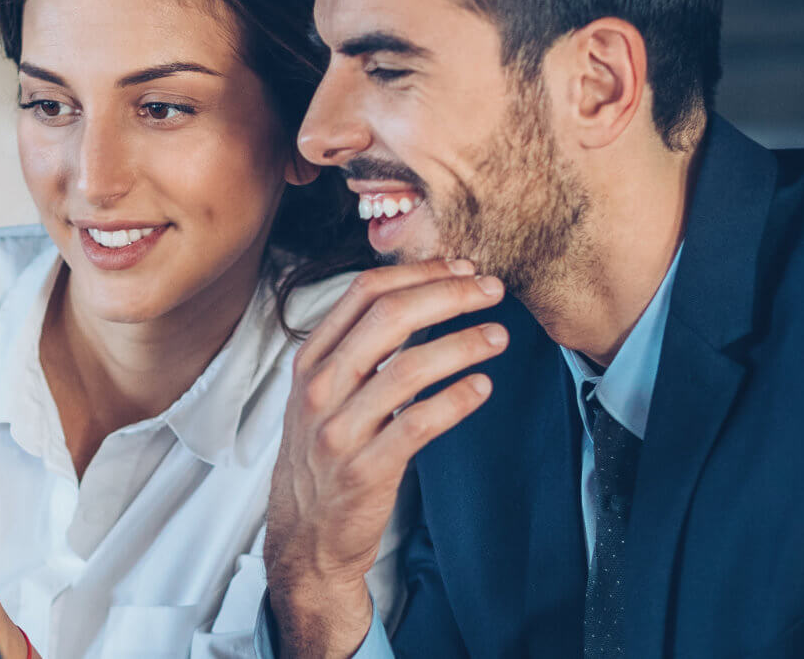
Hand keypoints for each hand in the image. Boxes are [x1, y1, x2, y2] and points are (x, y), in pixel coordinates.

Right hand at [265, 260, 506, 658]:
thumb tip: (419, 296)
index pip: (364, 293)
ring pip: (409, 368)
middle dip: (449, 295)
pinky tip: (482, 388)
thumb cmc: (323, 457)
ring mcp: (340, 429)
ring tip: (498, 337)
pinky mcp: (366, 469)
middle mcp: (320, 388)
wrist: (305, 536)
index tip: (461, 268)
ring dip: (463, 345)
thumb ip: (356, 349)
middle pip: (390, 318)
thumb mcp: (321, 395)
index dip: (419, 273)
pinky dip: (456, 400)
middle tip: (492, 290)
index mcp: (311, 360)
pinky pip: (419, 423)